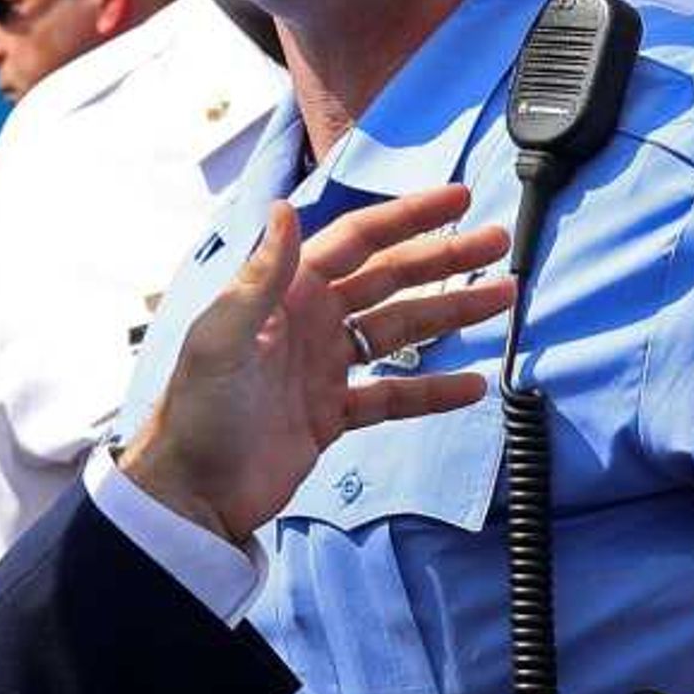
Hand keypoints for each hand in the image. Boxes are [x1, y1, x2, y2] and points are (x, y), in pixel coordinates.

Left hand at [118, 189, 513, 543]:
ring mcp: (324, 369)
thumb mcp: (223, 337)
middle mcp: (310, 322)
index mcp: (286, 294)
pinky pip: (393, 395)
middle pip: (390, 279)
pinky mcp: (333, 415)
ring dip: (449, 314)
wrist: (192, 493)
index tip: (457, 199)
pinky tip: (471, 385)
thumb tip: (286, 207)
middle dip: (443, 259)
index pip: (358, 241)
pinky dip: (432, 390)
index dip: (408, 217)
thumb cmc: (197, 411)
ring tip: (500, 299)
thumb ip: (261, 275)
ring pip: (400, 331)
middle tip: (496, 243)